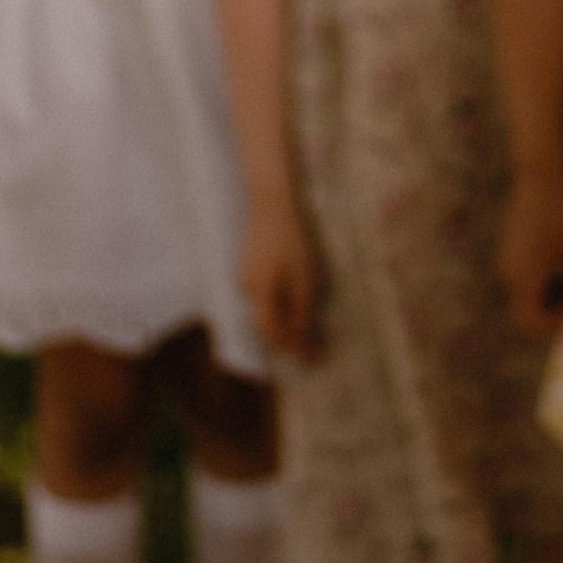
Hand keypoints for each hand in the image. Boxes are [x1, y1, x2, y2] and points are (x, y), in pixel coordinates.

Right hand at [240, 200, 324, 359]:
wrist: (272, 202)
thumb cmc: (292, 238)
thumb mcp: (304, 276)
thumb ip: (302, 309)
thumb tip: (303, 336)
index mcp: (260, 295)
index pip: (277, 333)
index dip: (296, 349)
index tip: (316, 360)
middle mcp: (247, 290)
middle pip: (268, 325)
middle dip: (290, 341)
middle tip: (313, 352)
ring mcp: (246, 277)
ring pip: (266, 311)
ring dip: (285, 324)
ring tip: (306, 333)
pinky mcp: (250, 266)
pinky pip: (266, 296)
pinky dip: (280, 307)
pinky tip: (295, 306)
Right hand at [497, 165, 562, 337]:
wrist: (546, 166)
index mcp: (523, 280)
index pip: (531, 323)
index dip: (558, 324)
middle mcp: (510, 270)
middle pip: (534, 305)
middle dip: (562, 302)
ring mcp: (512, 252)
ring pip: (536, 284)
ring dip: (560, 282)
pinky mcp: (518, 237)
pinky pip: (534, 264)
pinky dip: (554, 264)